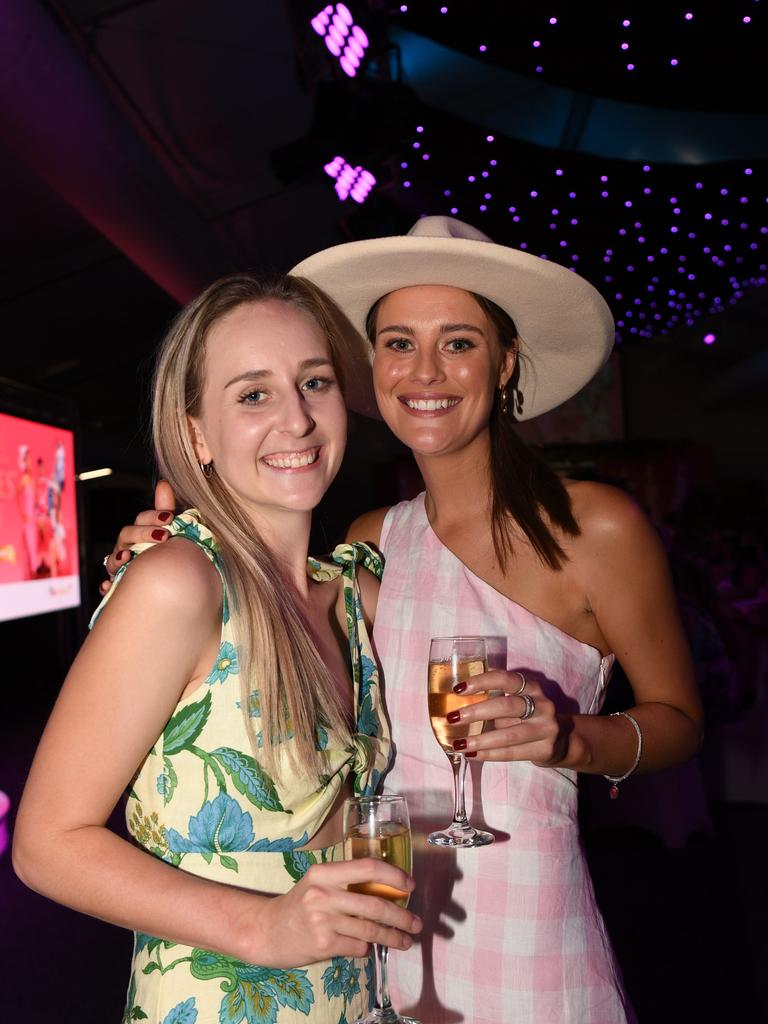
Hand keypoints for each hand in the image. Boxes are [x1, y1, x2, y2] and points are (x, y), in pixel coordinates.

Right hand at [100, 480, 177, 594]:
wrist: (167, 582)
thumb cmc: (165, 553)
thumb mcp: (168, 532)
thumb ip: (165, 509)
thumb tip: (163, 484)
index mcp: (139, 533)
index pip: (141, 520)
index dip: (153, 517)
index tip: (170, 518)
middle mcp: (126, 547)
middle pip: (127, 535)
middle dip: (143, 534)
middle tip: (164, 536)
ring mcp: (120, 566)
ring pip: (113, 560)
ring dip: (117, 558)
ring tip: (127, 558)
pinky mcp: (119, 585)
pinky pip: (109, 586)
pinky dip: (107, 586)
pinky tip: (108, 586)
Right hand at [249, 858, 421, 967]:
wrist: (267, 931)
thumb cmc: (299, 905)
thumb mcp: (319, 884)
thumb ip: (347, 883)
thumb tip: (389, 890)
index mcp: (325, 872)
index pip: (368, 867)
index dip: (394, 875)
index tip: (410, 886)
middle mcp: (323, 893)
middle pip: (375, 903)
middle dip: (401, 915)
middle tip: (417, 923)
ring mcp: (322, 920)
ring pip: (370, 929)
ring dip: (393, 937)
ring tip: (406, 941)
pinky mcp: (323, 944)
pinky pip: (357, 946)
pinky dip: (367, 948)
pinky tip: (369, 948)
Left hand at [448, 669, 570, 764]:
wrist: (562, 741)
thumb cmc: (528, 717)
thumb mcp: (518, 702)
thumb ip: (496, 700)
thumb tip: (458, 704)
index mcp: (531, 687)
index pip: (506, 679)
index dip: (482, 681)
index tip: (458, 689)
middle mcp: (542, 705)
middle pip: (507, 706)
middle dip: (477, 712)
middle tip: (453, 718)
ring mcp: (546, 728)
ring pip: (510, 735)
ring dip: (480, 740)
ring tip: (458, 744)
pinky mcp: (544, 749)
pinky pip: (512, 753)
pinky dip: (489, 754)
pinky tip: (471, 754)